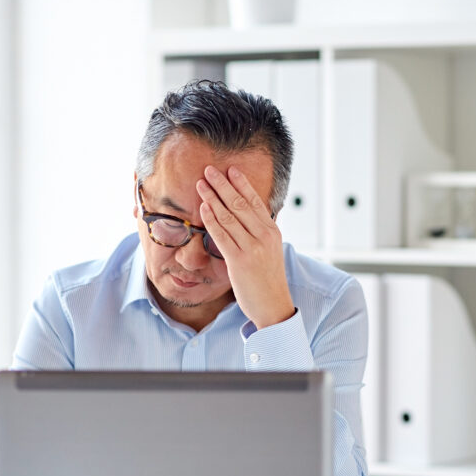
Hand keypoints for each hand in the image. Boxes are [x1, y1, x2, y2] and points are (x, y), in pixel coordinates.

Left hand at [197, 165, 294, 328]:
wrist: (274, 306)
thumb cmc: (268, 279)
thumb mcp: (269, 250)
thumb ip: (259, 233)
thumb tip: (247, 217)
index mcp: (272, 231)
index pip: (255, 201)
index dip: (242, 184)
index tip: (231, 169)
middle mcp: (264, 236)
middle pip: (240, 204)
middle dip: (223, 185)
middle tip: (209, 170)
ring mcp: (252, 248)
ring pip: (229, 217)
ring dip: (213, 198)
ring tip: (201, 184)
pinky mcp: (239, 261)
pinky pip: (222, 236)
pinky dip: (211, 220)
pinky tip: (203, 208)